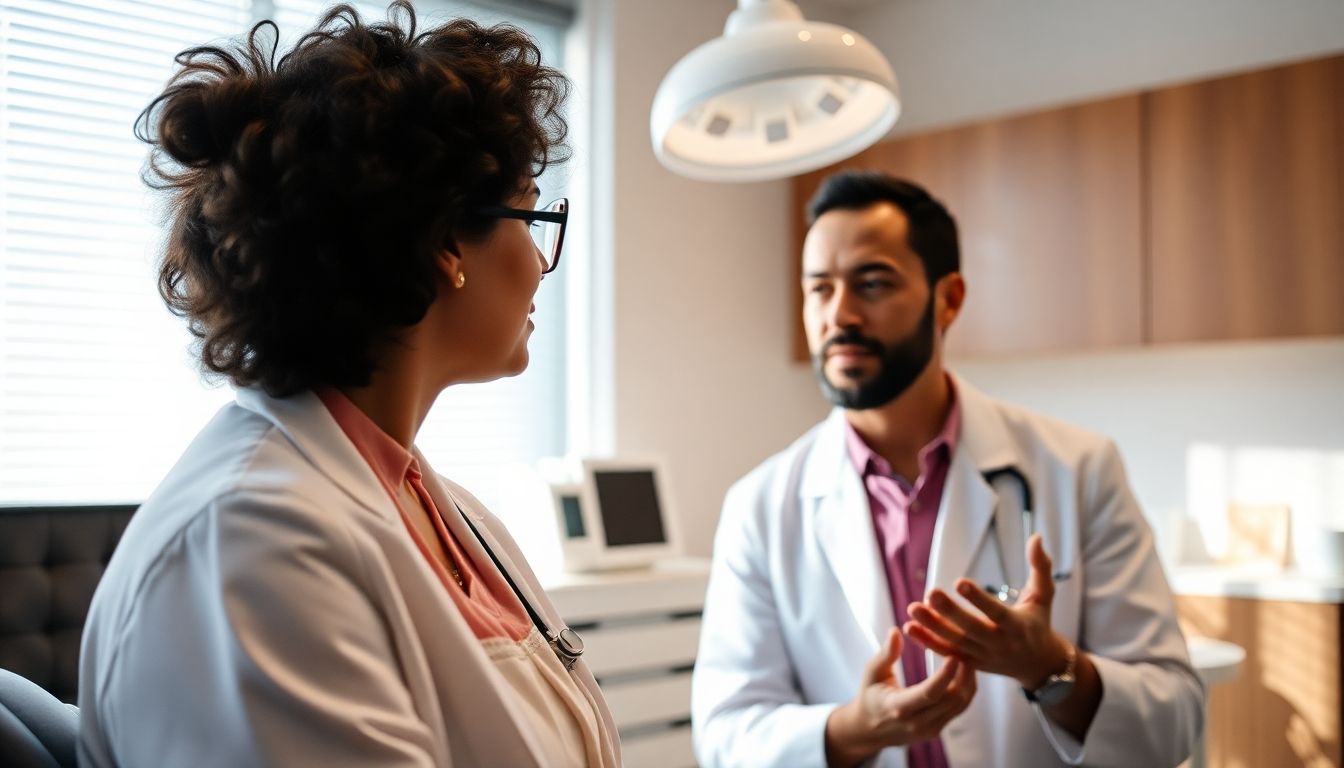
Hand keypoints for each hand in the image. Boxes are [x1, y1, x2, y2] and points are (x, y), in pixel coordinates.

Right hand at [824, 627, 976, 767]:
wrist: (870, 730)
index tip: (955, 656)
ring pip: (960, 705)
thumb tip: (895, 631)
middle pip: (951, 700)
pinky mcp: (938, 730)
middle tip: (965, 650)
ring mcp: (929, 730)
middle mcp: (917, 723)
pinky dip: (965, 690)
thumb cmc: (870, 696)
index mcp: (898, 707)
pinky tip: (964, 673)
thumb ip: (885, 654)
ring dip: (968, 682)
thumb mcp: (872, 673)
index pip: (929, 693)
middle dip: (963, 675)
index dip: (945, 676)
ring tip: (968, 659)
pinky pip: (959, 709)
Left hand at [903, 534, 1069, 688]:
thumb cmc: (1038, 622)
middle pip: (971, 629)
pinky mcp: (970, 664)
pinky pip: (947, 654)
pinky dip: (928, 642)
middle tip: (931, 592)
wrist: (1038, 665)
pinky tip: (910, 627)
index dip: (978, 599)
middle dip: (950, 612)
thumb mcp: (1044, 595)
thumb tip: (1036, 537)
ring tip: (912, 607)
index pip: (997, 613)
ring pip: (955, 643)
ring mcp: (983, 656)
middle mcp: (1000, 644)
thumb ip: (1040, 567)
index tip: (959, 581)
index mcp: (1018, 626)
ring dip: (932, 626)